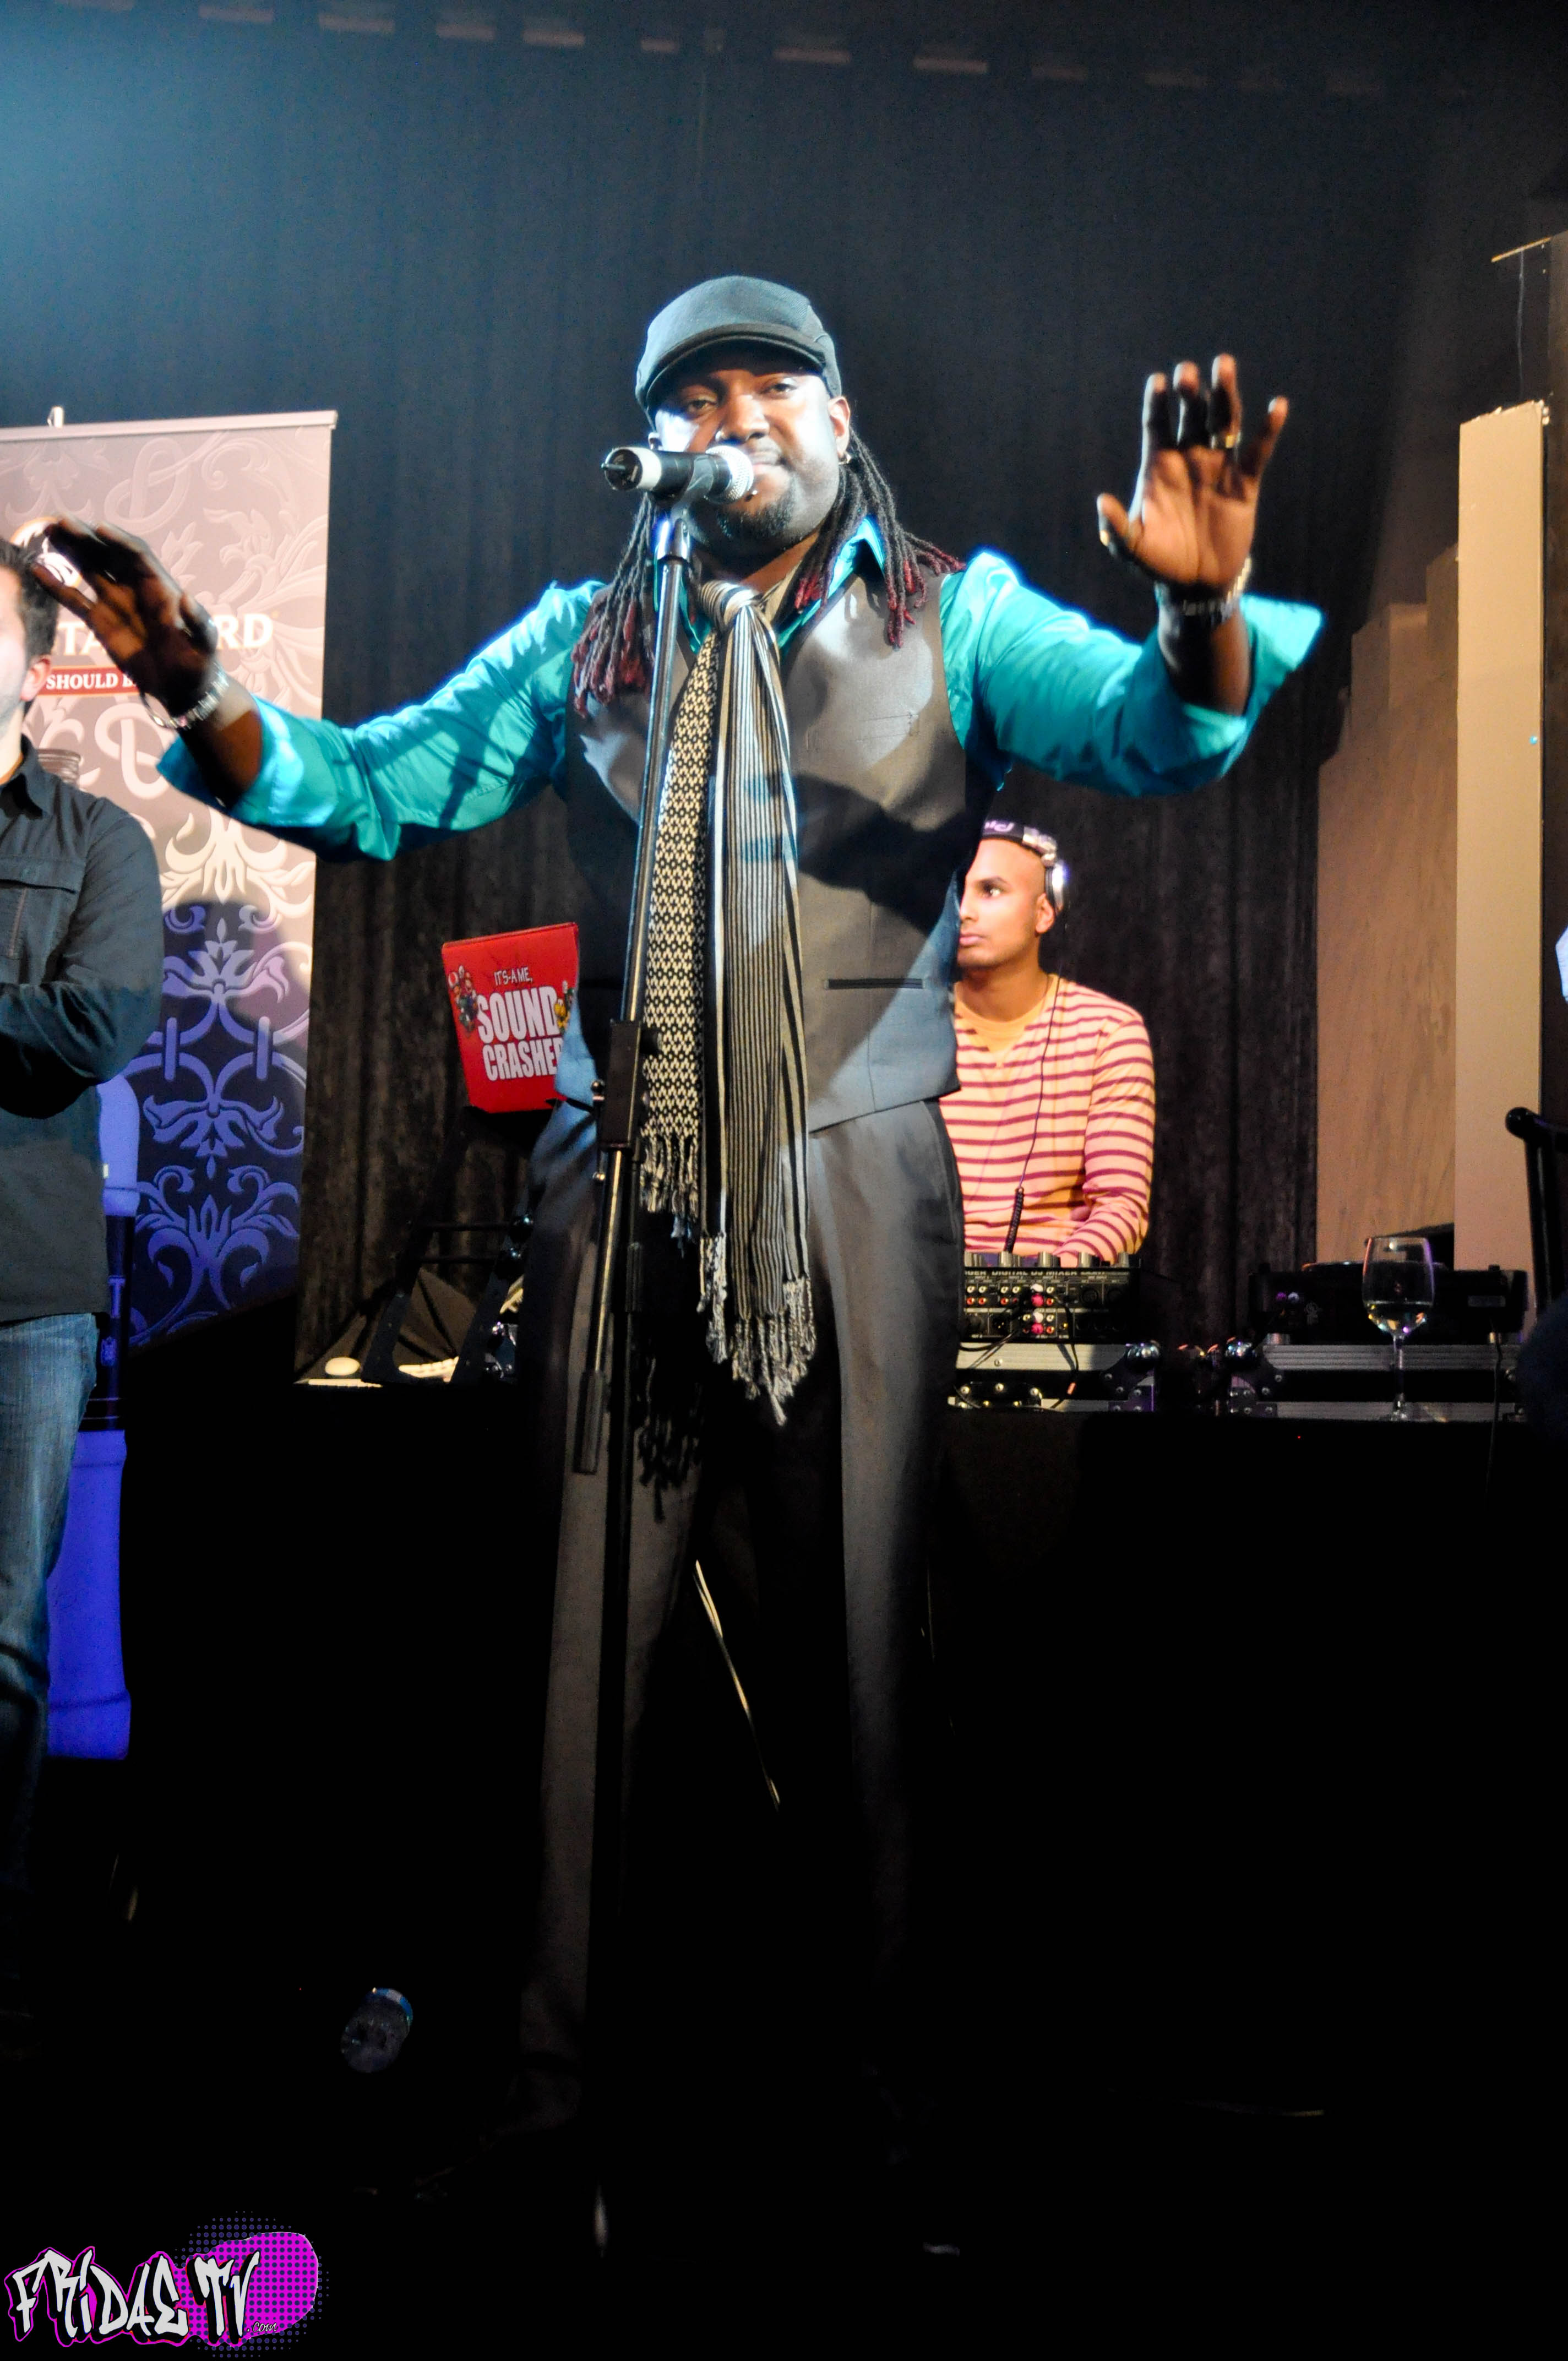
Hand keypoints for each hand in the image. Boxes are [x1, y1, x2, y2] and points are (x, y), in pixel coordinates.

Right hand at [29, 516, 219, 715]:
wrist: (182, 687)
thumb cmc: (198, 662)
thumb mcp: (205, 642)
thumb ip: (199, 622)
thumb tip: (187, 599)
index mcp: (159, 587)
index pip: (137, 555)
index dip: (119, 541)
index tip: (99, 529)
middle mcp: (135, 588)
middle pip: (108, 554)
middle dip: (86, 537)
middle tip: (61, 521)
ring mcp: (115, 603)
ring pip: (89, 568)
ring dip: (70, 550)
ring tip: (48, 531)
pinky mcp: (100, 622)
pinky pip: (75, 599)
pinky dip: (57, 586)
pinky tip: (37, 571)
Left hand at [1096, 356, 1286, 592]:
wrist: (1195, 584)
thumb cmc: (1159, 562)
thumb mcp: (1133, 549)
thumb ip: (1117, 528)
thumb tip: (1102, 503)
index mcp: (1159, 465)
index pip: (1156, 425)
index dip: (1157, 403)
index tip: (1158, 382)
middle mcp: (1190, 458)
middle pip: (1191, 415)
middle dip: (1190, 393)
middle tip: (1187, 373)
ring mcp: (1218, 467)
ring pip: (1224, 423)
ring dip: (1224, 395)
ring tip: (1225, 366)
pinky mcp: (1245, 484)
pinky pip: (1258, 453)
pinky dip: (1268, 431)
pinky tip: (1278, 407)